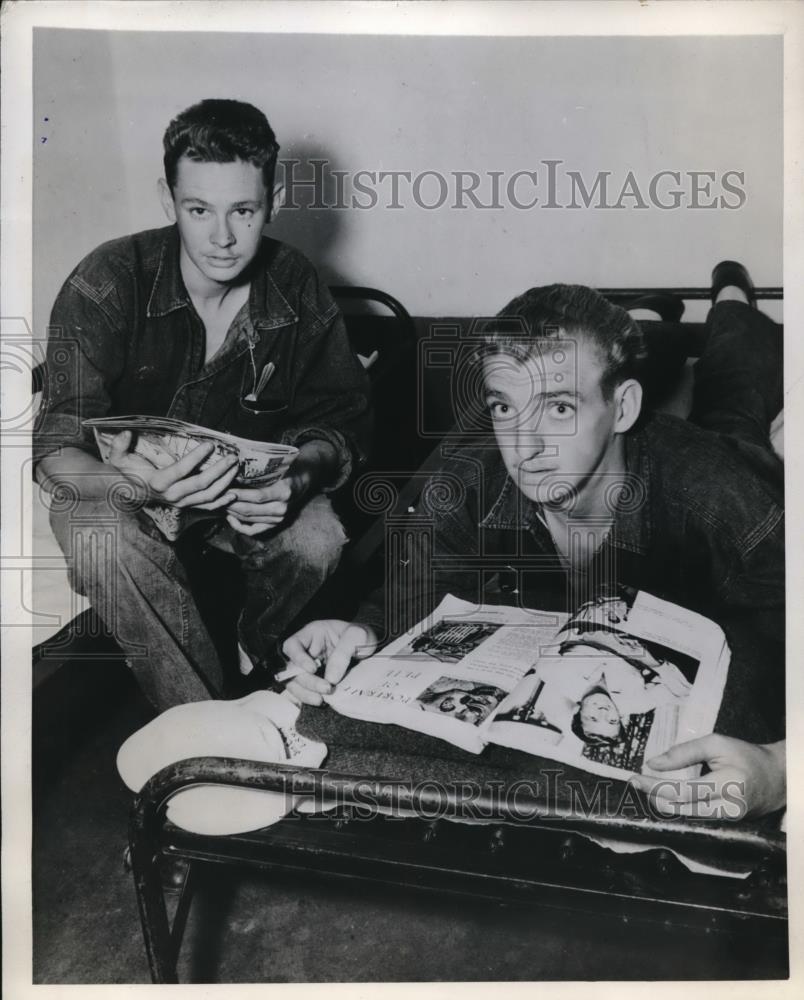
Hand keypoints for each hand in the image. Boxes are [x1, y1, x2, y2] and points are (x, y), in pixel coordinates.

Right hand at [109, 431, 238, 509]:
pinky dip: (222, 501)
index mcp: (158, 482)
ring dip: (225, 482)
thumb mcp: (118, 458)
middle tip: (232, 457)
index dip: (197, 457)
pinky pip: (208, 507)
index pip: (182, 470)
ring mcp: (181, 503)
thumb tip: (126, 433)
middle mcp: (172, 495)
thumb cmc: (128, 472)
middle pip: (201, 484)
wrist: (130, 493)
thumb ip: (120, 445)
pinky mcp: (187, 506)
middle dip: (219, 470)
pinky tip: (234, 493)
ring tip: (235, 468)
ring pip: (208, 496)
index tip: (210, 444)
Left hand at [226, 440, 338, 535]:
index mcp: (284, 492)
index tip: (222, 486)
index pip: (256, 496)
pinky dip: (239, 526)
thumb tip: (233, 468)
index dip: (237, 493)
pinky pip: (253, 530)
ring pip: (248, 519)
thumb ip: (261, 469)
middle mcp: (282, 508)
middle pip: (249, 509)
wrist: (304, 478)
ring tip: (219, 502)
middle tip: (215, 495)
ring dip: (231, 511)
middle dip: (229, 502)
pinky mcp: (275, 524)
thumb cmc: (289, 467)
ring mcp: (279, 518)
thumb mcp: (278, 465)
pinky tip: (230, 517)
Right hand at [281, 619, 377, 705]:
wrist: (371, 648)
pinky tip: (322, 701)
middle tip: (327, 688)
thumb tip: (330, 679)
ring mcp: (307, 667)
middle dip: (307, 681)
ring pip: (294, 682)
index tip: (313, 668)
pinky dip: (309, 698)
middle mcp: (306, 651)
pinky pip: (303, 692)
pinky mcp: (313, 681)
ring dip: (305, 693)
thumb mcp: (357, 636)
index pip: (292, 645)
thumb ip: (343, 653)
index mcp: (312, 634)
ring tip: (321, 700)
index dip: (298, 658)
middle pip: (292, 668)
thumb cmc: (362, 637)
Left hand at [630, 735, 785, 820]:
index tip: (636, 777)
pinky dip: (675, 808)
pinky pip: (693, 818)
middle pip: (682, 810)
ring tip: (645, 788)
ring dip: (661, 804)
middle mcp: (728, 809)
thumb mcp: (716, 744)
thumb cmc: (745, 756)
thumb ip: (684, 752)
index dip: (657, 786)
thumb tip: (653, 763)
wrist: (775, 779)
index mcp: (728, 785)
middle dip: (654, 797)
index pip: (685, 792)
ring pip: (685, 818)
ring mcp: (726, 821)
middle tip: (635, 782)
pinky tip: (662, 797)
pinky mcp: (724, 825)